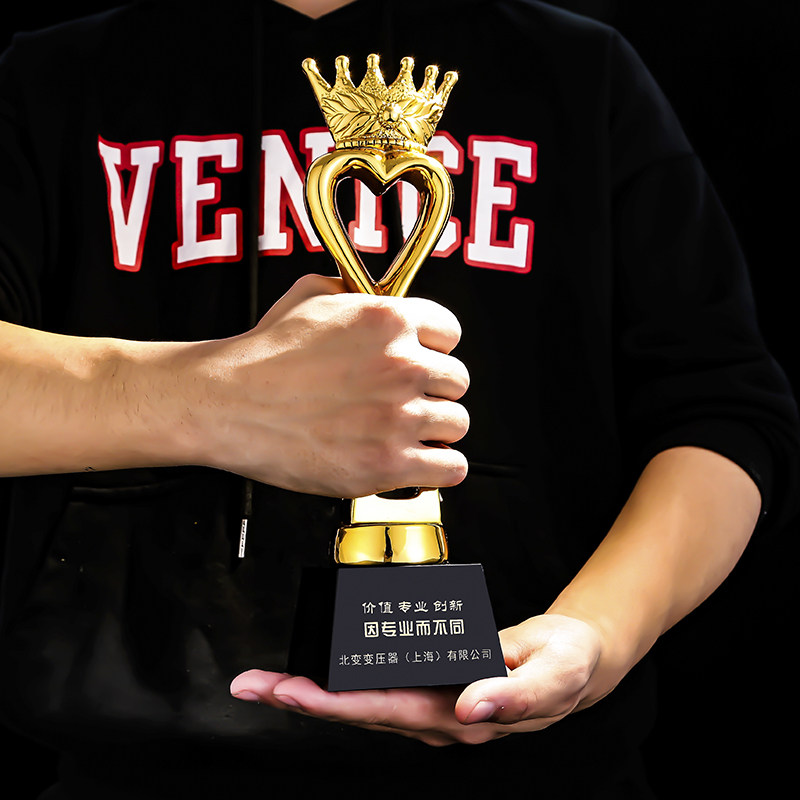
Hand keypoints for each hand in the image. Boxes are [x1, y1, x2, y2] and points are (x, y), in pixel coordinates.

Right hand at [184, 274, 469, 496]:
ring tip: (407, 432)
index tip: (423, 361)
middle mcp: (403, 366)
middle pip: (457, 381)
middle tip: (407, 400)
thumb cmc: (263, 356)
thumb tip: (366, 293)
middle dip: (434, 391)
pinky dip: (440, 468)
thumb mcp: (309, 296)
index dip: (435, 349)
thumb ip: (351, 291)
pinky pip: (451, 468)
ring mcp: (399, 417)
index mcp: (389, 320)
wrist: (228, 405)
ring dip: (436, 429)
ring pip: (456, 424)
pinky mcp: (389, 463)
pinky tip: (421, 463)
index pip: (450, 333)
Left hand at [229, 614, 608, 745]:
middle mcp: (440, 718)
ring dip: (312, 694)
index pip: (386, 711)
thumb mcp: (555, 672)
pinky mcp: (434, 690)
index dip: (335, 704)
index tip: (292, 692)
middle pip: (359, 712)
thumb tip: (471, 705)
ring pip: (362, 703)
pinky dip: (342, 683)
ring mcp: (434, 708)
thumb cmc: (566, 663)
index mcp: (463, 715)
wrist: (577, 660)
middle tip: (252, 686)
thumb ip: (516, 692)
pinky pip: (379, 689)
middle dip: (302, 700)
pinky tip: (317, 676)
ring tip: (266, 682)